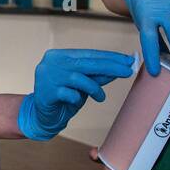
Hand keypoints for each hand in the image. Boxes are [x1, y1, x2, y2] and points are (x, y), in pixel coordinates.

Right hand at [18, 49, 135, 140]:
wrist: (42, 116)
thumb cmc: (64, 97)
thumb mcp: (83, 84)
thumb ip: (98, 75)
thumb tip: (120, 67)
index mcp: (59, 55)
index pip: (88, 54)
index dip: (109, 57)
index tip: (127, 60)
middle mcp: (51, 62)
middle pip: (85, 63)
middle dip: (110, 67)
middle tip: (128, 71)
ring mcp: (47, 76)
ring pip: (79, 78)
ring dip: (94, 88)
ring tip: (101, 97)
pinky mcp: (46, 92)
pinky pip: (69, 93)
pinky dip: (76, 98)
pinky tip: (76, 101)